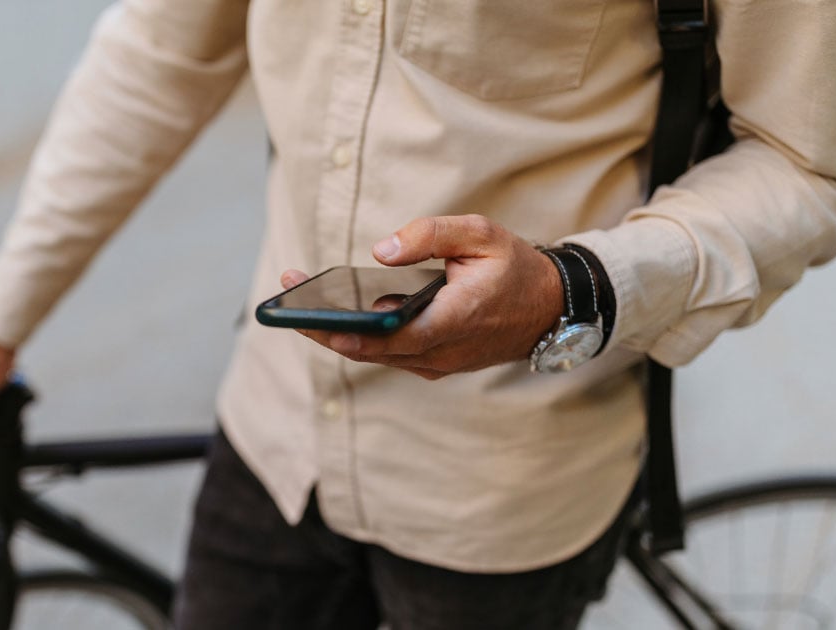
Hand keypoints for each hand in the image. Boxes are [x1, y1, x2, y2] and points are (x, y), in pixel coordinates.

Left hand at [282, 215, 562, 378]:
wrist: (550, 310)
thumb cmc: (515, 268)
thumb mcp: (481, 235)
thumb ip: (431, 235)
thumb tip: (381, 249)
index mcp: (455, 319)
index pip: (394, 335)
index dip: (352, 330)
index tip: (318, 318)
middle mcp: (442, 351)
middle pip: (371, 349)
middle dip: (324, 327)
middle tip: (285, 303)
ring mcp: (437, 363)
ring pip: (375, 355)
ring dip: (336, 332)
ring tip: (298, 302)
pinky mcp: (432, 364)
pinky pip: (388, 355)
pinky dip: (359, 338)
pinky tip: (333, 313)